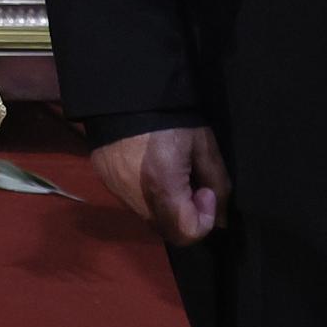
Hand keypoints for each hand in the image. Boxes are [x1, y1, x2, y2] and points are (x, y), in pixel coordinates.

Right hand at [94, 123, 228, 245]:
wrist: (124, 92)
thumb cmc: (171, 117)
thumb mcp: (203, 145)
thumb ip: (218, 184)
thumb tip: (221, 220)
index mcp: (162, 187)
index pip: (186, 233)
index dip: (204, 220)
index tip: (205, 191)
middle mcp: (136, 197)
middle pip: (168, 230)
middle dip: (187, 216)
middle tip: (192, 185)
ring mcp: (117, 189)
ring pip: (149, 217)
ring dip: (166, 207)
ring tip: (171, 175)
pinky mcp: (105, 179)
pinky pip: (132, 201)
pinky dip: (146, 195)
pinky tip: (150, 168)